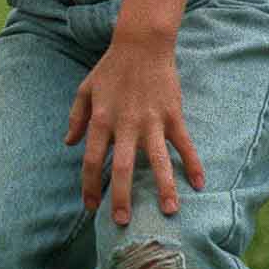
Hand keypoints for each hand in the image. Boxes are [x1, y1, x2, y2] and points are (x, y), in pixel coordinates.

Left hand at [66, 30, 202, 223]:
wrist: (141, 45)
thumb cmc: (110, 69)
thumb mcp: (84, 90)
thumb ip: (76, 118)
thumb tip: (69, 144)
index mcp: (100, 120)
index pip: (91, 160)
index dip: (90, 185)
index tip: (91, 207)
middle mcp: (125, 125)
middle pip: (122, 168)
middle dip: (122, 197)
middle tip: (122, 223)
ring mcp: (151, 121)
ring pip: (158, 161)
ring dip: (163, 188)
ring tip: (169, 212)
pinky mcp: (173, 116)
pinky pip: (184, 144)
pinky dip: (193, 164)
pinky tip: (199, 184)